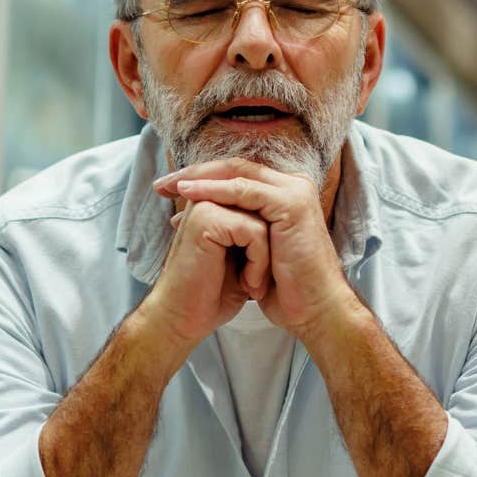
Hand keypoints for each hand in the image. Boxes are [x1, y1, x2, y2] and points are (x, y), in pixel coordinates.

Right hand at [139, 199, 269, 350]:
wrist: (185, 319)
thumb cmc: (213, 293)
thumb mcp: (242, 255)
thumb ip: (255, 228)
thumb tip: (282, 214)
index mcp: (214, 202)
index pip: (261, 203)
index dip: (269, 241)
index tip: (254, 272)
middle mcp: (208, 197)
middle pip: (265, 208)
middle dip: (267, 249)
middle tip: (254, 281)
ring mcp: (205, 205)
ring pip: (263, 220)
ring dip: (264, 259)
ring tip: (250, 282)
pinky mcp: (206, 219)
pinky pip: (255, 232)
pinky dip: (259, 262)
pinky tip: (246, 282)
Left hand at [157, 158, 356, 338]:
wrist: (315, 309)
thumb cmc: (286, 288)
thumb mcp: (253, 250)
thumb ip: (235, 226)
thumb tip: (196, 214)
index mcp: (285, 195)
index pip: (238, 175)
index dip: (203, 177)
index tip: (170, 189)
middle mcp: (293, 187)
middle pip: (236, 167)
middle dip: (195, 173)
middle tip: (162, 184)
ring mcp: (295, 192)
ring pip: (238, 173)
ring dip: (200, 178)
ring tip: (170, 186)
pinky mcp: (291, 203)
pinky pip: (244, 191)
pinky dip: (214, 190)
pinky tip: (189, 194)